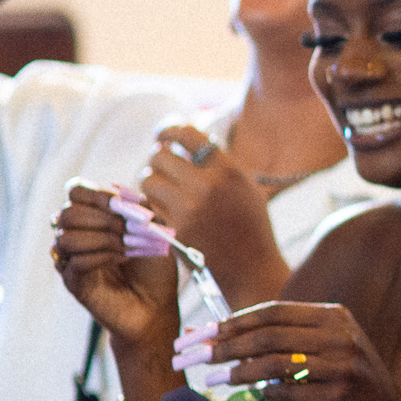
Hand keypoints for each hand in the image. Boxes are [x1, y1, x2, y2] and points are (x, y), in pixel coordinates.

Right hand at [51, 180, 179, 342]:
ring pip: (66, 237)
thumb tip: (119, 188)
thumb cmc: (155, 269)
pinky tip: (121, 260)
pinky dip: (101, 257)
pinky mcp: (73, 281)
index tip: (122, 206)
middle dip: (102, 219)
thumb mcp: (156, 231)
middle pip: (67, 212)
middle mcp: (77, 234)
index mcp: (93, 217)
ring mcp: (71, 259)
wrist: (157, 306)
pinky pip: (75, 261)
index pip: (76, 192)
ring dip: (101, 239)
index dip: (97, 195)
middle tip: (128, 231)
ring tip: (126, 247)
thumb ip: (140, 207)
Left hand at [137, 126, 288, 307]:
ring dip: (152, 186)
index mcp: (229, 170)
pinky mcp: (174, 230)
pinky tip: (170, 215)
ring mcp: (189, 208)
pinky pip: (149, 206)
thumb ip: (217, 163)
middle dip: (158, 163)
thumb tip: (182, 138)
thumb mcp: (245, 187)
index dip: (168, 130)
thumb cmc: (249, 226)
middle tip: (164, 172)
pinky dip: (155, 208)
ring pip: (148, 180)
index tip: (162, 136)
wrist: (251, 270)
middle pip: (160, 156)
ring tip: (166, 195)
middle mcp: (208, 185)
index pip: (186, 133)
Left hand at [173, 302, 400, 400]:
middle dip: (225, 346)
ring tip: (211, 379)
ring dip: (238, 372)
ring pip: (275, 364)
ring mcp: (342, 366)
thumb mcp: (326, 346)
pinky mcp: (340, 396)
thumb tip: (220, 333)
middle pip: (268, 336)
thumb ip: (284, 338)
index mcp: (333, 316)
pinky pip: (290, 393)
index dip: (233, 322)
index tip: (200, 334)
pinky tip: (256, 397)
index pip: (272, 312)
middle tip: (193, 356)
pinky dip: (268, 395)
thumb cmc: (349, 379)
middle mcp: (339, 335)